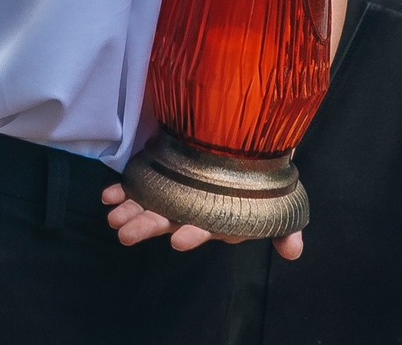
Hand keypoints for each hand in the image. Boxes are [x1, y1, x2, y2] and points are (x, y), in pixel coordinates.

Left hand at [101, 184, 304, 260]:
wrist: (246, 150)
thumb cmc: (260, 183)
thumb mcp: (279, 204)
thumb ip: (283, 228)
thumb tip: (293, 252)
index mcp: (218, 218)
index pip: (205, 228)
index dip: (193, 234)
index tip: (179, 240)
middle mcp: (193, 210)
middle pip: (169, 220)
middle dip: (148, 226)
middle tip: (126, 234)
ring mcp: (174, 194)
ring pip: (150, 206)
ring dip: (130, 210)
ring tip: (112, 217)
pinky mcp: (162, 175)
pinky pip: (140, 185)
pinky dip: (123, 190)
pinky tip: (107, 195)